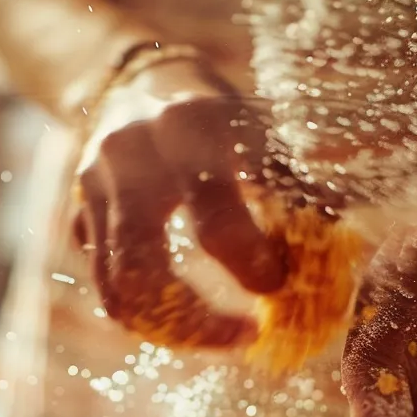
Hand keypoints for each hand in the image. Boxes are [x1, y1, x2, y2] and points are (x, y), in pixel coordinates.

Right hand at [74, 56, 292, 348]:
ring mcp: (95, 189)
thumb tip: (337, 245)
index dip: (250, 268)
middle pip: (144, 271)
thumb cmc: (220, 114)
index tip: (278, 287)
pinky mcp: (79, 214)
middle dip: (197, 322)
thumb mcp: (262, 130)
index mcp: (189, 128)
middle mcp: (131, 158)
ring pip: (116, 289)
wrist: (139, 80)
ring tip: (218, 337)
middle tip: (245, 335)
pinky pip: (105, 284)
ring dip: (169, 330)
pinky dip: (146, 313)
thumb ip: (296, 185)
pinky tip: (186, 318)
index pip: (215, 224)